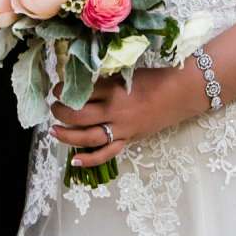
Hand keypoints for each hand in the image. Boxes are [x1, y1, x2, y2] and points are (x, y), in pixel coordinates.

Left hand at [47, 66, 192, 168]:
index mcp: (112, 89)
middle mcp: (114, 110)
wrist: (181, 93)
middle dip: (60, 112)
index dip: (62, 91)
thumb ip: (103, 81)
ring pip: (87, 137)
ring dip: (67, 135)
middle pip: (78, 115)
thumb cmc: (154, 79)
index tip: (56, 89)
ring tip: (54, 130)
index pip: (80, 92)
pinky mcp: (128, 139)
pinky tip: (74, 161)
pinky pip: (107, 153)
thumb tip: (80, 86)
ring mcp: (121, 128)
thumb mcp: (125, 74)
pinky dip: (90, 159)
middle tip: (54, 107)